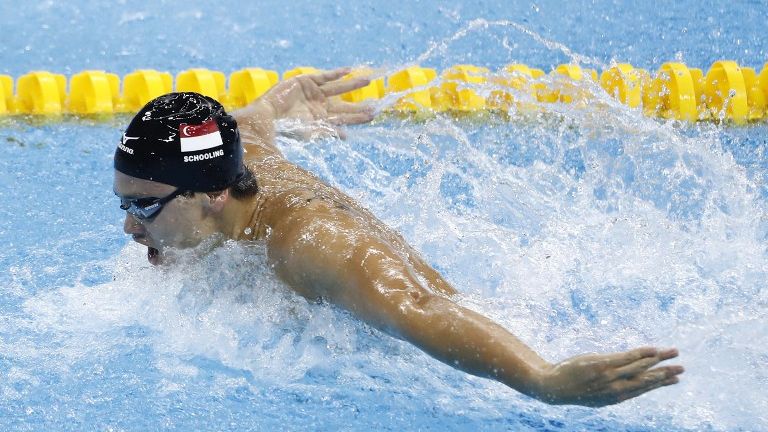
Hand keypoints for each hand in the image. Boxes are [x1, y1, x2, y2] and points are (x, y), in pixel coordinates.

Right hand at [260, 67, 374, 138]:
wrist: (268, 114)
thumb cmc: (287, 127)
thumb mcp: (309, 133)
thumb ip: (327, 133)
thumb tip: (346, 136)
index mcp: (321, 119)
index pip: (344, 118)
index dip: (358, 117)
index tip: (373, 115)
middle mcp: (320, 106)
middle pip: (344, 105)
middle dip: (359, 105)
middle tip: (376, 104)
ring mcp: (314, 93)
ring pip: (338, 88)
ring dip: (352, 85)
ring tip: (368, 80)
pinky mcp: (306, 80)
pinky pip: (324, 76)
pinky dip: (336, 73)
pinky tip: (348, 70)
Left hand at [535, 347, 683, 406]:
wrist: (553, 387)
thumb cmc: (573, 389)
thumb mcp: (596, 394)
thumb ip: (612, 389)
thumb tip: (626, 382)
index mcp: (616, 398)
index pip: (643, 389)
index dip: (660, 385)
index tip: (675, 380)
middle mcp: (616, 389)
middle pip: (646, 380)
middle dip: (665, 374)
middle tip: (683, 369)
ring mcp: (611, 376)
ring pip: (640, 367)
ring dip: (659, 360)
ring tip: (674, 354)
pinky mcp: (603, 364)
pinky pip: (627, 358)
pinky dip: (641, 354)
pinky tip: (653, 349)